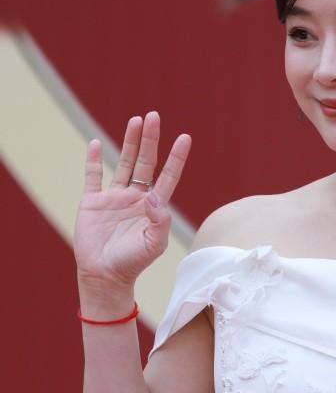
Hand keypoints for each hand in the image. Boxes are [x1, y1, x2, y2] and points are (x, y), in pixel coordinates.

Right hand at [74, 111, 190, 288]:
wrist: (104, 276)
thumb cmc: (134, 263)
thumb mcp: (155, 244)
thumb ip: (160, 220)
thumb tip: (155, 196)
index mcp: (153, 206)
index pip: (168, 176)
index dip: (177, 157)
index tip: (185, 138)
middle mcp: (136, 197)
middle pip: (146, 162)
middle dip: (151, 139)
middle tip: (154, 116)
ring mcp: (114, 198)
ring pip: (124, 163)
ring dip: (130, 142)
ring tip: (136, 120)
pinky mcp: (92, 202)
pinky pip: (93, 176)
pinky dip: (94, 160)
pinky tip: (98, 144)